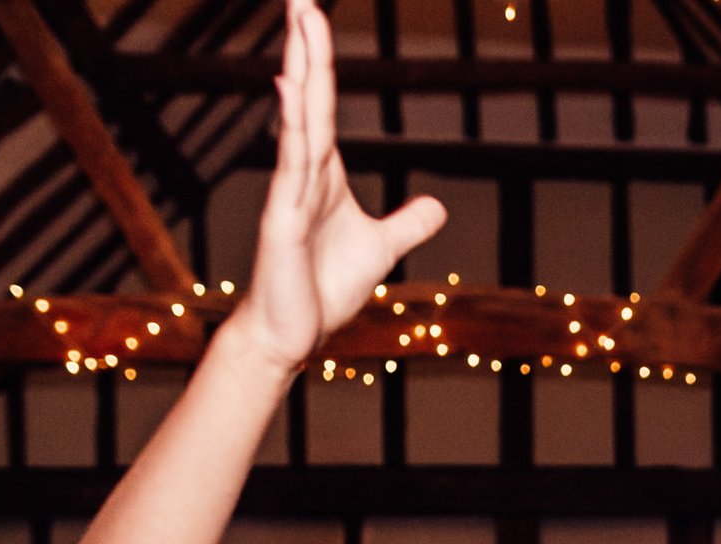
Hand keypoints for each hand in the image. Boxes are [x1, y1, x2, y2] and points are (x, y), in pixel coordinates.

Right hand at [226, 0, 447, 374]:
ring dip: (301, 69)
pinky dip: (295, 126)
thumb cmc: (324, 290)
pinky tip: (291, 87)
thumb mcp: (382, 249)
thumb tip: (437, 207)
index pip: (324, 104)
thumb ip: (408, 224)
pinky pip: (291, 164)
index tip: (313, 14)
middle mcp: (302, 172)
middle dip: (306, 45)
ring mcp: (289, 192)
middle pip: (309, 97)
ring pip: (301, 119)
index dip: (320, 60)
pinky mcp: (282, 219)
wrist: (292, 334)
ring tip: (301, 20)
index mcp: (321, 173)